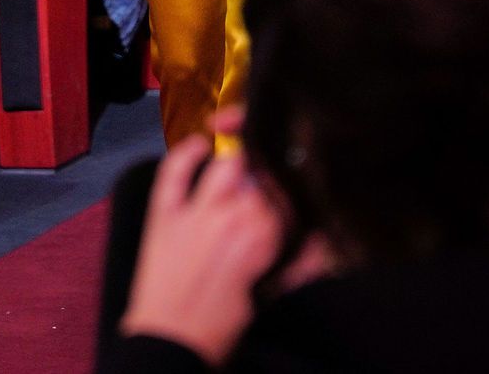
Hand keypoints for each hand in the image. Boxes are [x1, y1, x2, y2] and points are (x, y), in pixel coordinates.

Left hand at [119, 118, 284, 366]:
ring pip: (226, 165)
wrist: (169, 343)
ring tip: (239, 171)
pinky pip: (175, 170)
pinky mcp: (164, 213)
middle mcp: (232, 217)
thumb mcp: (269, 295)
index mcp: (263, 239)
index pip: (286, 198)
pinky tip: (200, 145)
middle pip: (259, 178)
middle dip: (265, 183)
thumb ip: (299, 264)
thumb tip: (324, 243)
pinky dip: (186, 152)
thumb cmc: (218, 325)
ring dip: (236, 164)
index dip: (288, 198)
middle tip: (262, 195)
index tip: (285, 203)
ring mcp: (196, 212)